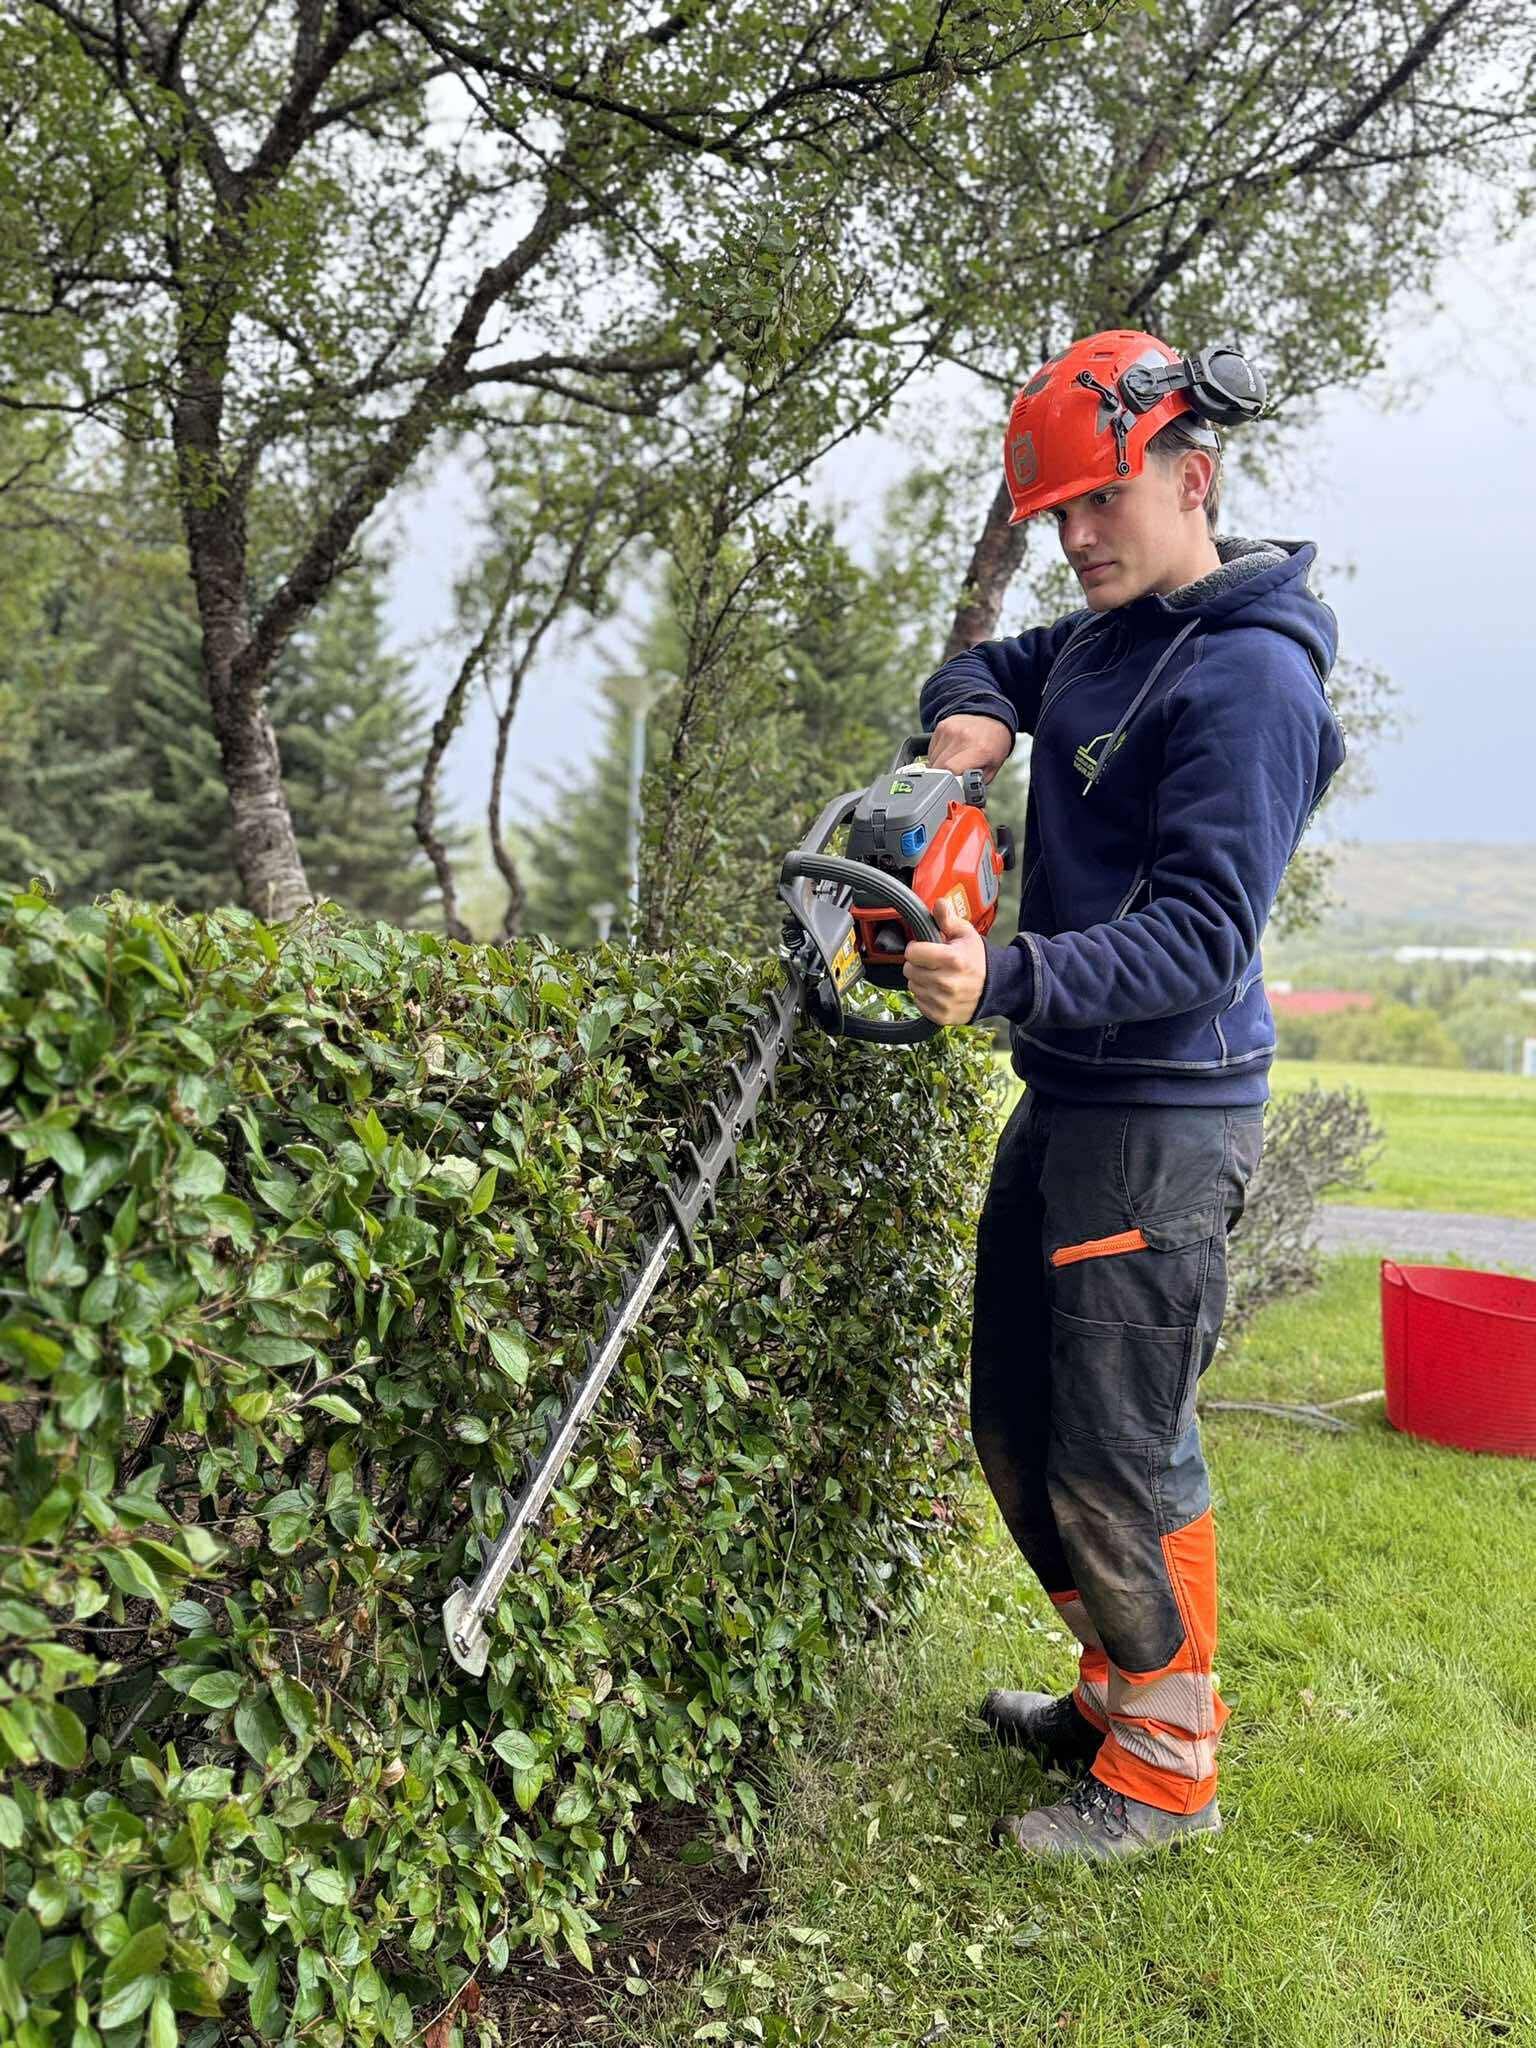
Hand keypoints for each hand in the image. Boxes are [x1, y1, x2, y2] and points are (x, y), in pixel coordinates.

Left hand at [902, 895, 988, 1025]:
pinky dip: (925, 996)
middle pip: (909, 970)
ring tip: (937, 976)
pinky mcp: (941, 1016)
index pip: (912, 952)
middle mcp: (947, 982)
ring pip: (912, 986)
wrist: (995, 988)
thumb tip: (938, 902)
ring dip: (920, 980)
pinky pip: (918, 1002)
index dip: (916, 948)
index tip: (924, 948)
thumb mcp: (966, 934)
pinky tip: (938, 990)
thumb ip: (948, 919)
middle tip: (932, 963)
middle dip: (917, 964)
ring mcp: (943, 1001)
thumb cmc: (977, 958)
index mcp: (952, 959)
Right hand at [925, 713, 1013, 784]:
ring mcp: (950, 730)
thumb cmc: (994, 744)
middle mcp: (963, 737)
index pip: (951, 770)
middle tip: (953, 779)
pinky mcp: (941, 726)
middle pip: (939, 767)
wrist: (992, 718)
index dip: (948, 784)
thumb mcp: (992, 769)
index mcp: (979, 749)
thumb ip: (976, 785)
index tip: (952, 790)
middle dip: (943, 779)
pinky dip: (937, 756)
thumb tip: (963, 800)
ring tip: (954, 763)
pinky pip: (931, 750)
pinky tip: (949, 753)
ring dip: (939, 767)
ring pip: (932, 760)